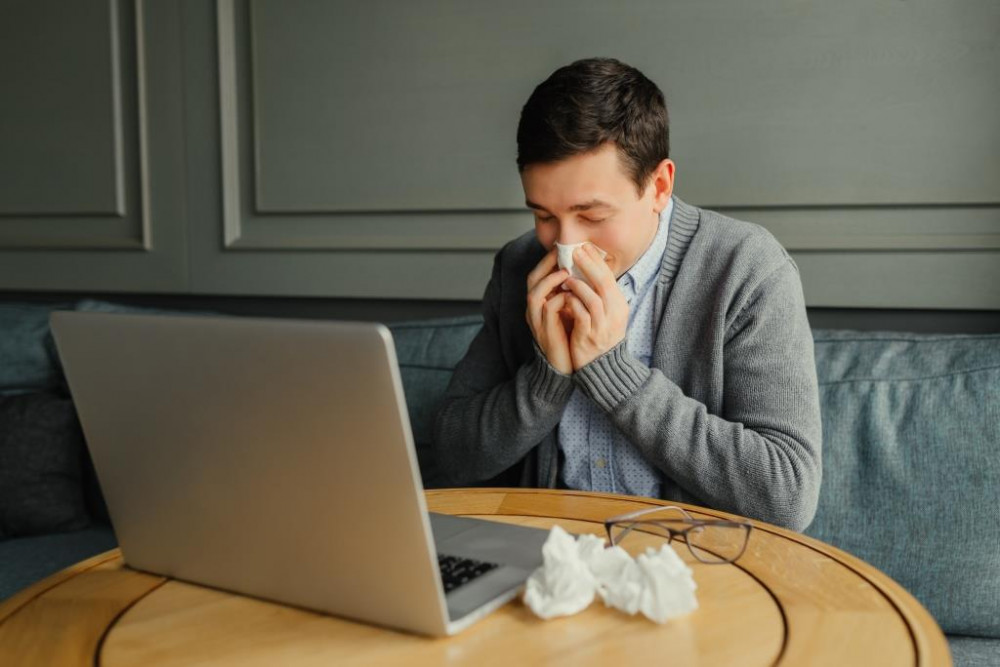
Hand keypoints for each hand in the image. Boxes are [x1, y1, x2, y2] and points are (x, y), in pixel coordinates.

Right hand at [525, 248, 572, 374]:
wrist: (564, 366)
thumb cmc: (569, 336)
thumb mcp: (568, 310)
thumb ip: (570, 293)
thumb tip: (583, 272)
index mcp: (539, 303)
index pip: (538, 275)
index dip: (549, 261)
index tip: (565, 248)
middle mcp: (533, 309)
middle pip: (532, 279)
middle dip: (547, 263)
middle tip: (563, 251)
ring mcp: (536, 319)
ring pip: (535, 292)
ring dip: (551, 279)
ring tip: (567, 271)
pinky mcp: (544, 329)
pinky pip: (548, 308)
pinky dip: (560, 298)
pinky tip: (572, 293)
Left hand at [563, 244, 628, 368]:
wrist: (601, 367)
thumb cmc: (599, 336)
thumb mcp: (606, 314)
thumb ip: (599, 295)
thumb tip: (587, 270)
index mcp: (619, 305)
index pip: (609, 277)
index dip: (596, 261)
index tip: (584, 247)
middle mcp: (615, 313)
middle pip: (604, 283)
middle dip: (589, 265)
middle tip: (575, 251)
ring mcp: (603, 325)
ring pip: (594, 298)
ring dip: (579, 284)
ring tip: (567, 275)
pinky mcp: (590, 336)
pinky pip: (582, 315)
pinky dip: (573, 302)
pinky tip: (565, 295)